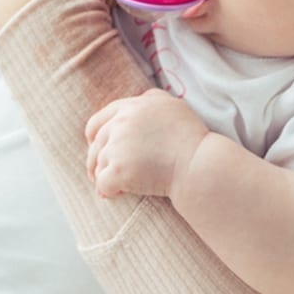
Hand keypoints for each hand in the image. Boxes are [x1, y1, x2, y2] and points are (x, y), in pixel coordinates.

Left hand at [85, 88, 207, 198]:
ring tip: (115, 186)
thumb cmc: (192, 139)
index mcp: (131, 107)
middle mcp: (120, 124)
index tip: (97, 147)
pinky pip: (103, 184)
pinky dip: (107, 191)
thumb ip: (151, 99)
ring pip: (98, 165)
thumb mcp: (172, 106)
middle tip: (99, 172)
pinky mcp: (119, 171)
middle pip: (96, 145)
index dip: (95, 137)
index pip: (98, 121)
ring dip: (104, 176)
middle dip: (96, 160)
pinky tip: (115, 195)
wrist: (199, 164)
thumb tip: (141, 99)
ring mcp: (117, 147)